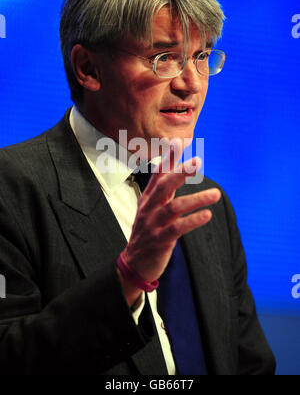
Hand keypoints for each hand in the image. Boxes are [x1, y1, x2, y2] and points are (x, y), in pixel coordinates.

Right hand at [119, 139, 220, 304]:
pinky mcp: (160, 240)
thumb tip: (175, 168)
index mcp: (148, 198)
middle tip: (198, 161)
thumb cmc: (148, 231)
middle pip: (164, 186)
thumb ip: (163, 189)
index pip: (158, 174)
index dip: (168, 158)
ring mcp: (153, 224)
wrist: (134, 263)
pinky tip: (207, 215)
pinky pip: (177, 228)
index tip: (178, 142)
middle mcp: (149, 208)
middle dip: (180, 172)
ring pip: (174, 207)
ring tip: (216, 194)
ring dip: (196, 199)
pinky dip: (193, 221)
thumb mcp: (151, 208)